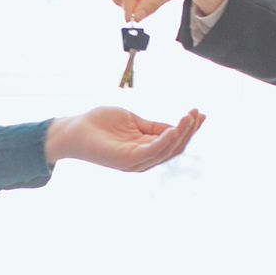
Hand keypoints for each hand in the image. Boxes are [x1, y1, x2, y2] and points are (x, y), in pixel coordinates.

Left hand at [45, 106, 203, 171]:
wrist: (75, 129)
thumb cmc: (100, 124)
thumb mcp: (133, 121)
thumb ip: (153, 126)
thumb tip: (177, 126)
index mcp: (145, 148)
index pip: (174, 141)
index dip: (189, 128)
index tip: (201, 113)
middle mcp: (144, 158)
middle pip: (175, 147)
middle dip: (190, 130)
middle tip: (198, 113)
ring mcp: (136, 161)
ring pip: (167, 151)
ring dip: (182, 134)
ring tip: (190, 117)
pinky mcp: (127, 160)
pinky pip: (152, 151)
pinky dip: (166, 140)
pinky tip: (176, 127)